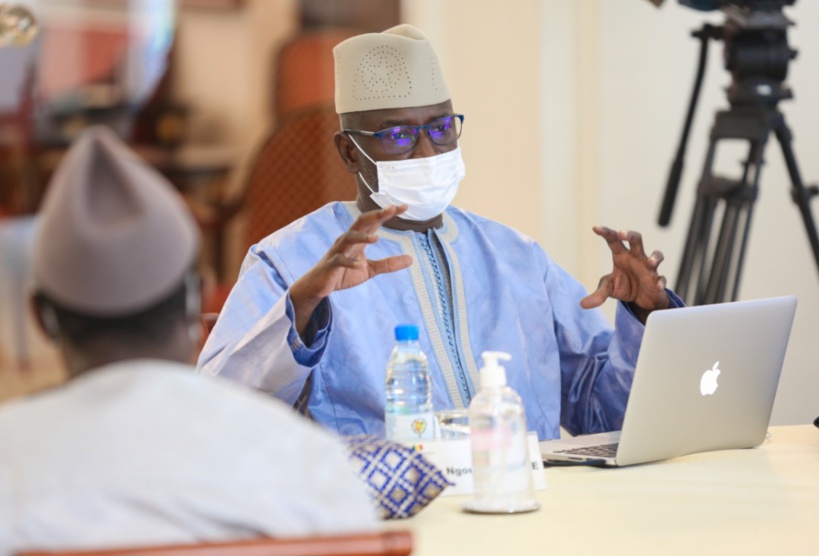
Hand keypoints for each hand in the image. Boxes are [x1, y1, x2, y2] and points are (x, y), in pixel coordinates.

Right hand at [290, 205, 412, 335]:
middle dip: (376, 215)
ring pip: (349, 237)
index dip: (387, 214)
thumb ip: (389, 264)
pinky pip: (340, 260)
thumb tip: (411, 259)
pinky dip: (350, 262)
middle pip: (361, 222)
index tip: (404, 207)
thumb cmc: (344, 273)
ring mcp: (338, 251)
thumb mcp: (370, 269)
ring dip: (362, 236)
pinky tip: (360, 264)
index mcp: (358, 239)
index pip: (374, 222)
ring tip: (376, 238)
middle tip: (391, 209)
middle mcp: (348, 240)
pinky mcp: (331, 264)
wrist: (319, 286)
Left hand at [580, 226, 668, 321]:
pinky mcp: (658, 280)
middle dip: (630, 235)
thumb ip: (598, 294)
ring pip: (657, 255)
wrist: (641, 300)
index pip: (613, 241)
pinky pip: (662, 278)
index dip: (606, 233)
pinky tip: (658, 286)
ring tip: (650, 262)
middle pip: (636, 240)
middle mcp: (636, 258)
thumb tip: (582, 304)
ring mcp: (649, 268)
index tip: (595, 228)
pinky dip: (661, 282)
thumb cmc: (624, 286)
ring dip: (654, 257)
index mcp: (621, 256)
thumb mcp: (609, 289)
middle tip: (621, 233)